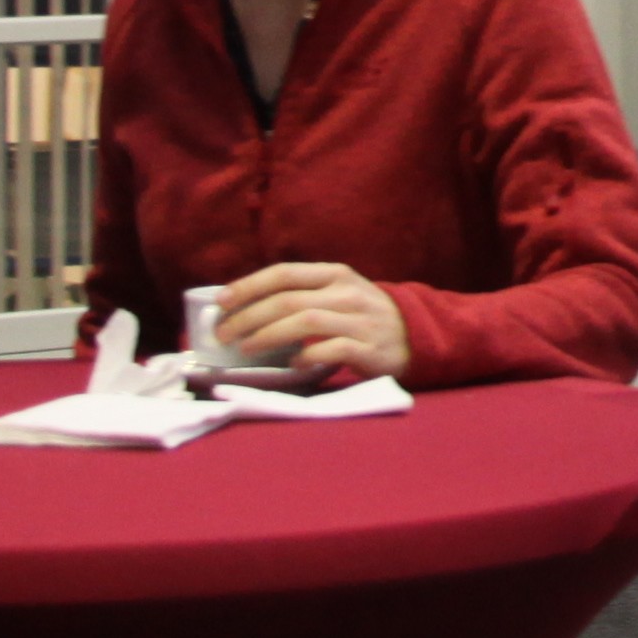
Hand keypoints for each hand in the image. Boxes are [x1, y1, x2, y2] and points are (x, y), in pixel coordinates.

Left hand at [213, 262, 411, 385]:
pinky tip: (292, 364)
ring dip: (269, 335)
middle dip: (249, 317)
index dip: (249, 285)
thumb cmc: (363, 316)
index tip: (221, 301)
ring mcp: (360, 320)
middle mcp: (346, 292)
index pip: (285, 273)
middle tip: (224, 334)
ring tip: (246, 348)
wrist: (416, 334)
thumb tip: (247, 306)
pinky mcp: (370, 348)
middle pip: (288, 300)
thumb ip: (304, 294)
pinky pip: (332, 349)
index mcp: (335, 274)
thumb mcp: (338, 293)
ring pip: (306, 322)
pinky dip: (307, 356)